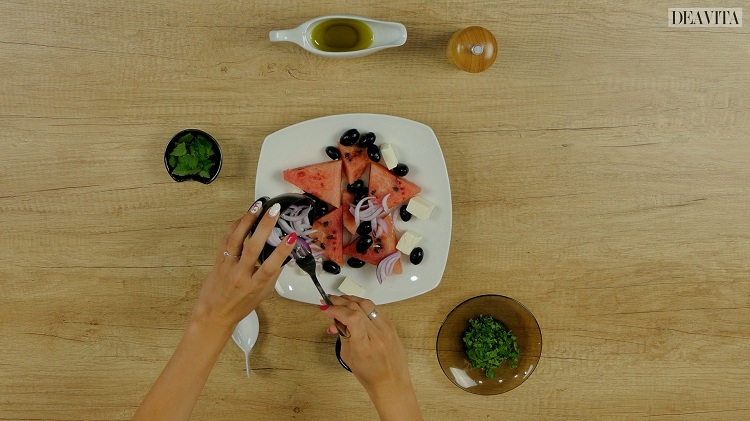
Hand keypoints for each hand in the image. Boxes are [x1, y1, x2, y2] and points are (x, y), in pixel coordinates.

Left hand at [191, 200, 295, 332]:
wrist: (214, 314)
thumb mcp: (263, 294)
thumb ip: (273, 274)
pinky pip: (226, 239)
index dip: (281, 251)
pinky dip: (235, 226)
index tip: (291, 237)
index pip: (270, 266)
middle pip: (252, 247)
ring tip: (257, 206)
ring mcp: (227, 266)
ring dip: (247, 220)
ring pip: (236, 239)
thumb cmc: (240, 305)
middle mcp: (240, 274)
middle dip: (264, 226)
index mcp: (254, 285)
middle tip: (274, 211)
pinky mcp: (218, 260)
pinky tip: (244, 216)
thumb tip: (284, 255)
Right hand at [321, 295, 421, 419]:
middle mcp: (378, 335)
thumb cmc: (370, 375)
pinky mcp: (391, 326)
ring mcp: (387, 329)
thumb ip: (343, 334)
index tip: (327, 309)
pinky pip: (375, 309)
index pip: (351, 317)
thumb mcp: (348, 356)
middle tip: (329, 301)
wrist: (391, 382)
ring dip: (351, 299)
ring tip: (340, 301)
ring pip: (367, 304)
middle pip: (357, 307)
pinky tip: (354, 306)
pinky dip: (362, 305)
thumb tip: (336, 317)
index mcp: (365, 346)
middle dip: (340, 301)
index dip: (336, 309)